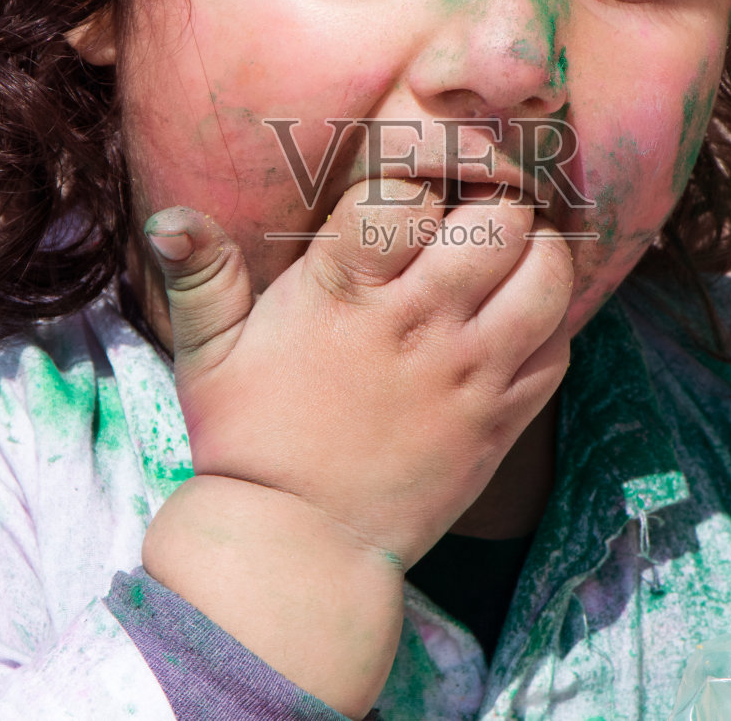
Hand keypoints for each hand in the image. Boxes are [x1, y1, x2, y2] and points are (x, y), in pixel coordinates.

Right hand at [137, 179, 570, 716]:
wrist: (300, 545)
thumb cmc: (251, 439)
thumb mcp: (209, 352)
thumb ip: (200, 273)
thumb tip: (170, 215)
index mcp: (345, 290)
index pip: (409, 192)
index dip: (411, 184)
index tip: (402, 201)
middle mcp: (420, 322)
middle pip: (499, 218)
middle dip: (488, 203)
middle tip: (468, 217)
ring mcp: (470, 370)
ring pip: (548, 271)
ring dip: (534, 252)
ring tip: (503, 259)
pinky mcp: (504, 416)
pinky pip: (560, 343)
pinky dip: (549, 321)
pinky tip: (514, 322)